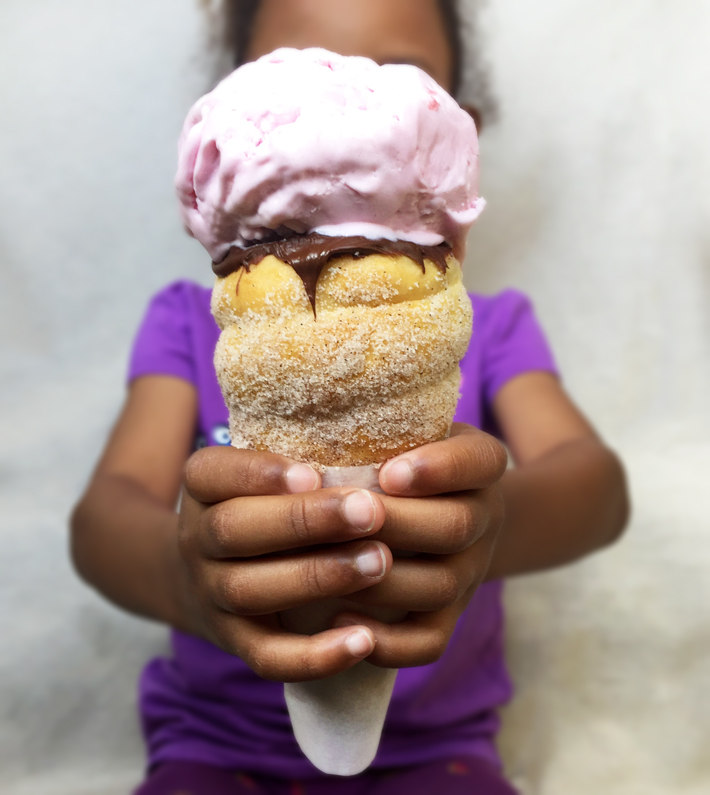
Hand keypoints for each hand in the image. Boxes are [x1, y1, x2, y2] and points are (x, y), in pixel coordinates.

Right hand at [175, 446, 393, 681]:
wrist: (217, 569)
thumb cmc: (267, 501)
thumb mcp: (266, 470)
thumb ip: (303, 454)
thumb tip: (375, 445)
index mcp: (202, 485)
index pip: (212, 472)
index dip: (259, 474)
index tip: (313, 474)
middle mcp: (197, 539)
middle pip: (233, 530)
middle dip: (304, 521)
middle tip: (370, 511)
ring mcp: (211, 593)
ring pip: (249, 591)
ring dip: (318, 576)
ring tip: (378, 562)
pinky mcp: (236, 642)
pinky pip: (267, 657)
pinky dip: (314, 656)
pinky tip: (364, 640)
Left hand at [332, 424, 506, 668]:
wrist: (444, 507)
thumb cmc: (403, 458)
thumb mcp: (408, 429)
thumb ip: (382, 425)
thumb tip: (313, 410)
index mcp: (480, 465)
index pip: (477, 461)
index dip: (438, 469)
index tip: (390, 472)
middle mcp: (484, 518)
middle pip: (455, 527)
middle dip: (397, 524)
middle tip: (346, 518)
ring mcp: (469, 572)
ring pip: (439, 585)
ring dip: (381, 580)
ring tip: (328, 567)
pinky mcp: (449, 615)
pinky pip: (429, 641)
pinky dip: (387, 641)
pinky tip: (338, 621)